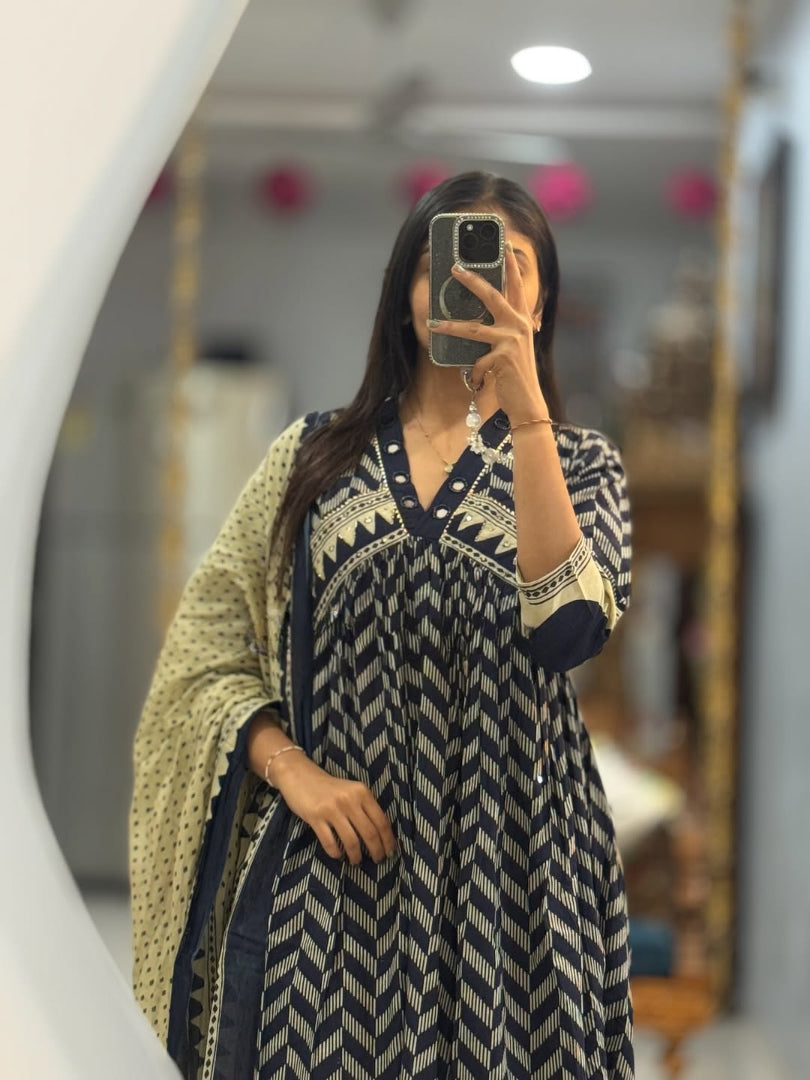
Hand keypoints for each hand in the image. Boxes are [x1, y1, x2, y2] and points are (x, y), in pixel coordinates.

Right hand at [273, 753, 397, 865]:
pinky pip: (329, 842)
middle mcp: (349, 799)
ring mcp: (332, 808)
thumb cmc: (329, 788)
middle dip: (376, 851)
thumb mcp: (352, 791)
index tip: (390, 852)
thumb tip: (381, 835)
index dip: (388, 840)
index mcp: (362, 792)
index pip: (381, 820)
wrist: (300, 775)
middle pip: (369, 833)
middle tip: (378, 861)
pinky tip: (338, 855)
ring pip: (351, 840)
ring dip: (356, 855)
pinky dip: (336, 853)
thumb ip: (365, 807)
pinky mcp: (315, 816)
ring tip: (356, 861)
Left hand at [427, 243, 549, 424]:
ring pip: (473, 328)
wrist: (528, 403)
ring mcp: (511, 340)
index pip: (516, 286)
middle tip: (454, 267)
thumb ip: (501, 332)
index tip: (503, 244)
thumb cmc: (516, 376)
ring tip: (432, 324)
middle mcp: (519, 325)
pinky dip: (475, 375)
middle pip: (492, 295)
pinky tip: (480, 383)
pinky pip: (476, 362)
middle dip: (471, 280)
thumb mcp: (512, 348)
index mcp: (522, 320)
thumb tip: (475, 322)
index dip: (511, 265)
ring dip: (449, 326)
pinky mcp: (502, 357)